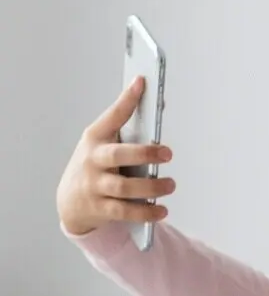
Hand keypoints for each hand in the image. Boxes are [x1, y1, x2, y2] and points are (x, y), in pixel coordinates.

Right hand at [56, 77, 175, 237]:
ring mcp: (95, 185)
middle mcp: (93, 160)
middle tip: (168, 153)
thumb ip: (127, 130)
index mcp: (95, 138)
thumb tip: (159, 104)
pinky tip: (162, 210)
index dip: (126, 100)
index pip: (112, 116)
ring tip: (171, 184)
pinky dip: (146, 212)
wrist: (70, 200)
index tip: (142, 83)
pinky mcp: (100, 208)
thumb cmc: (95, 165)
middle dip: (144, 153)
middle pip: (118, 155)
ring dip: (151, 187)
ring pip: (124, 187)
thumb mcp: (103, 144)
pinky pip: (125, 211)